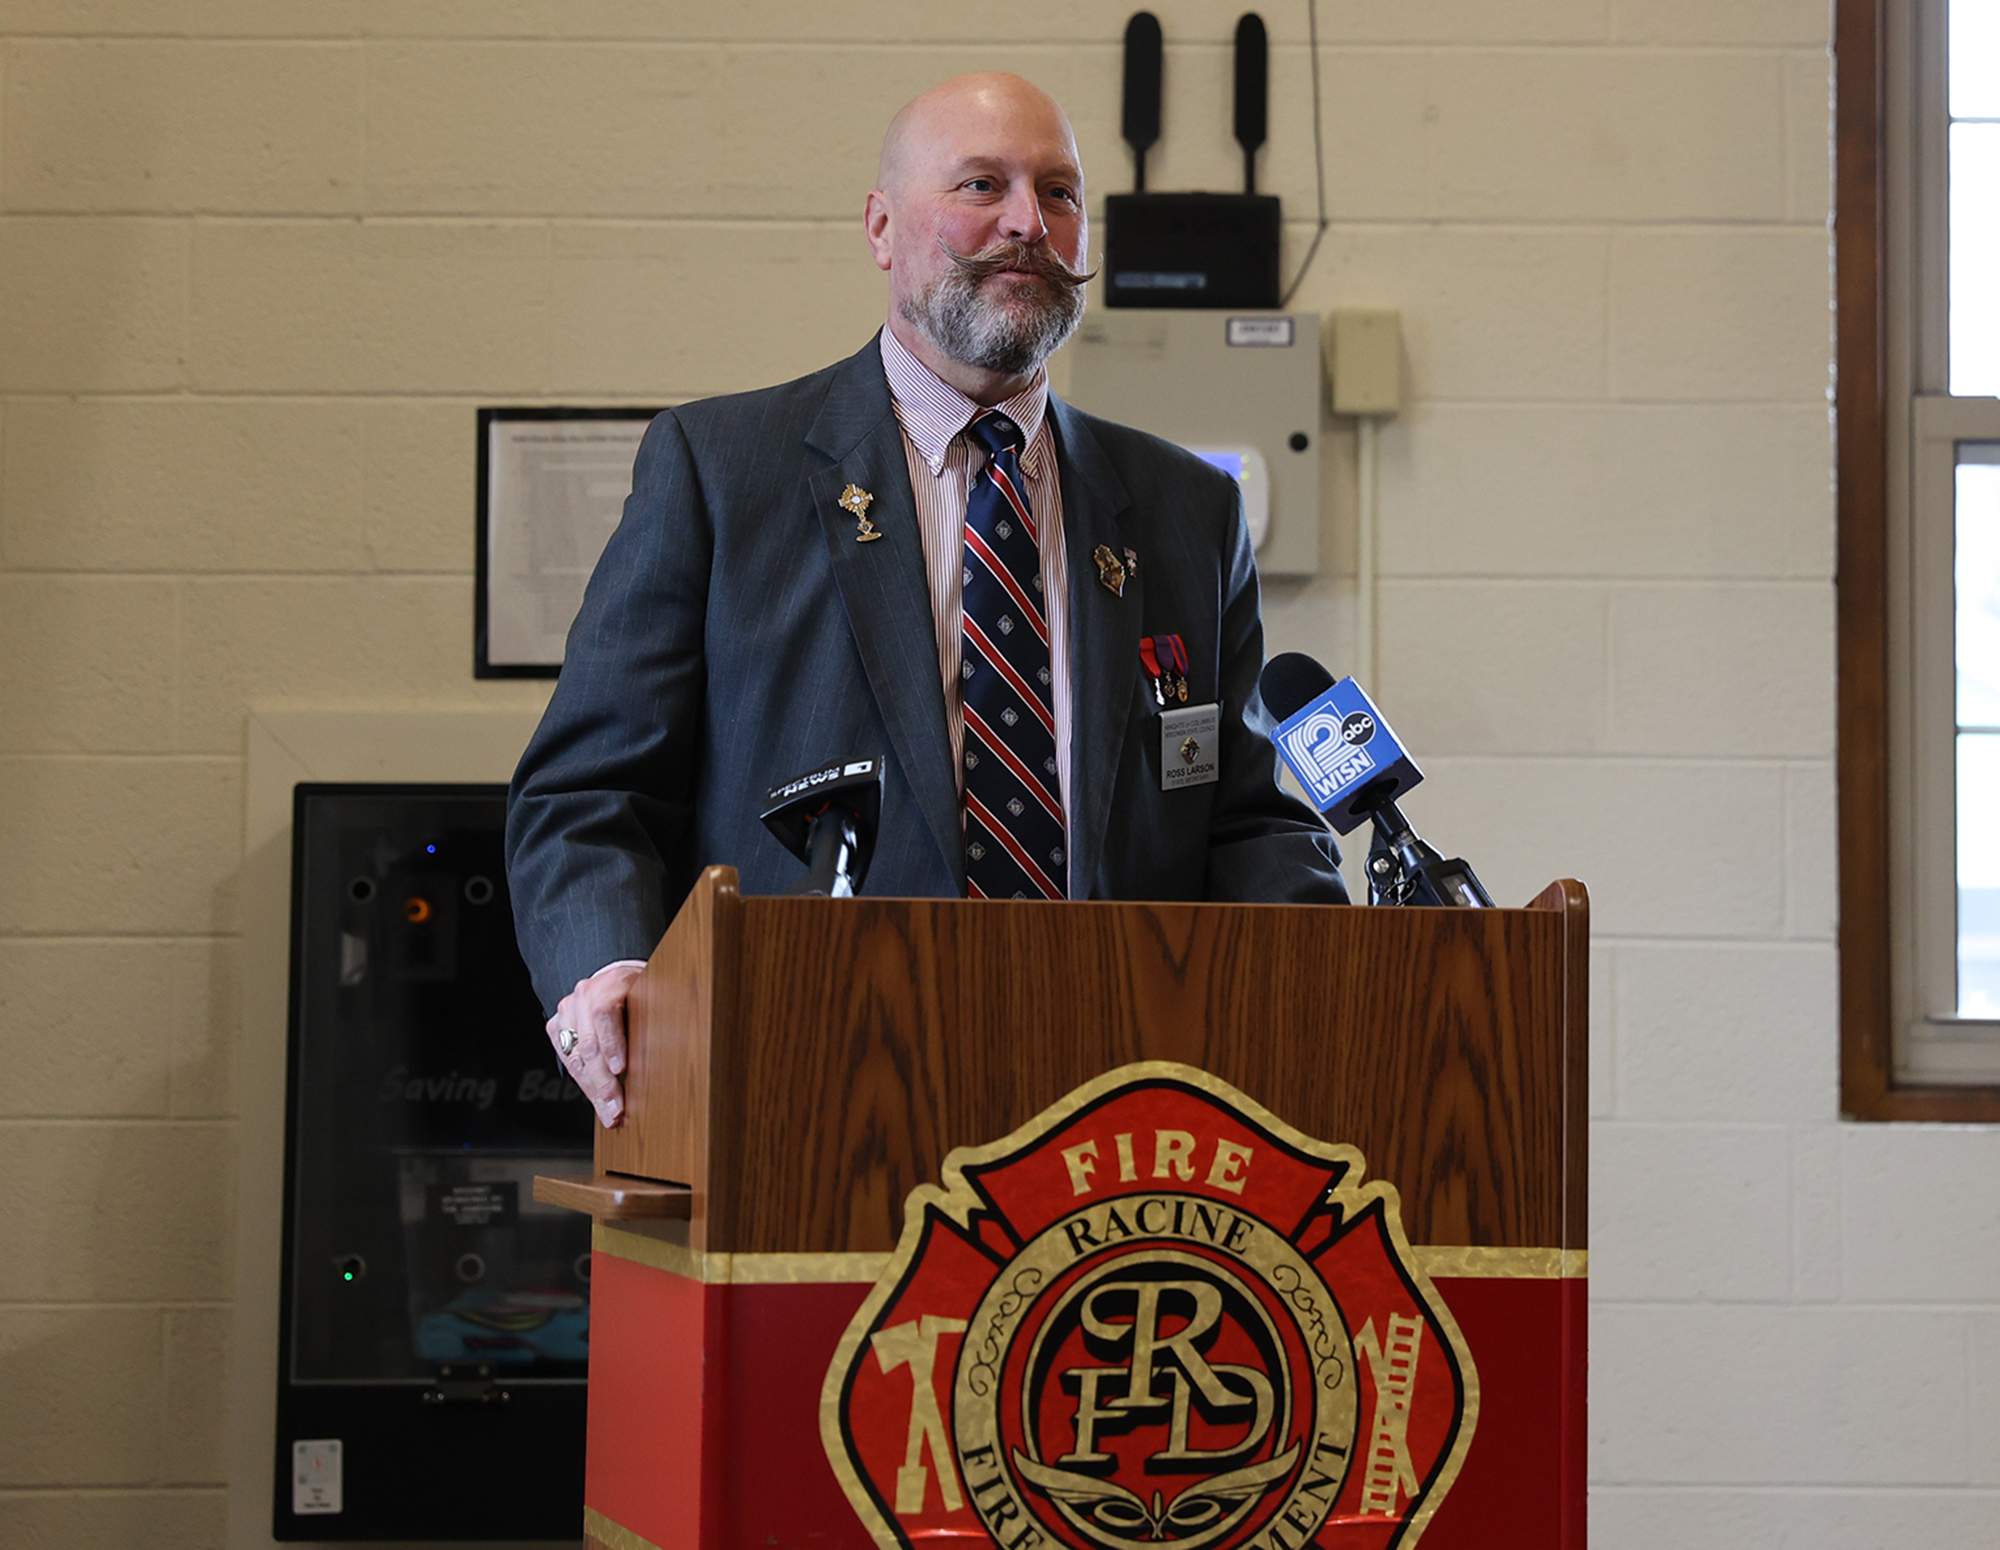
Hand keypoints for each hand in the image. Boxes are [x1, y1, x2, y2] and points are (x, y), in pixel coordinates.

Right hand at [548, 962, 642, 1128]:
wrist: (613, 980)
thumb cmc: (640, 993)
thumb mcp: (655, 997)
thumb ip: (658, 1017)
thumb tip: (669, 1053)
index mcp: (611, 983)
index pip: (604, 1013)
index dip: (612, 1043)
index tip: (621, 1068)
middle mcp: (585, 995)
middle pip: (589, 1044)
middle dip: (604, 1082)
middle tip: (618, 1109)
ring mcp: (567, 1011)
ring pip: (576, 1058)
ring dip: (594, 1091)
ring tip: (609, 1113)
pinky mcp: (556, 1026)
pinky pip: (567, 1061)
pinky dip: (584, 1083)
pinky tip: (597, 1100)